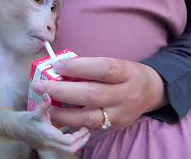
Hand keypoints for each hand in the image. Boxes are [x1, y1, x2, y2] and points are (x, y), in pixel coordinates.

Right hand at [16, 94, 89, 152]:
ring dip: (76, 143)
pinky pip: (60, 147)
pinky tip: (69, 131)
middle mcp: (49, 143)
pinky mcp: (45, 145)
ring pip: (66, 149)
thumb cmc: (23, 120)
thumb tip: (48, 94)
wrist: (11, 128)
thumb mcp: (34, 112)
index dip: (79, 136)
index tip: (84, 128)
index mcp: (48, 136)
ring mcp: (47, 146)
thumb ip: (43, 105)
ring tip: (82, 133)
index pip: (68, 142)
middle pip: (70, 149)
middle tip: (87, 132)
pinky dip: (68, 141)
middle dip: (81, 142)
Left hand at [32, 57, 165, 129]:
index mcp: (126, 73)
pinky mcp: (113, 127)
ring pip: (88, 117)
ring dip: (62, 112)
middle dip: (61, 90)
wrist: (150, 93)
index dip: (78, 67)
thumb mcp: (116, 64)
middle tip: (40, 85)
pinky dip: (70, 122)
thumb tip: (60, 68)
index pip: (102, 69)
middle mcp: (125, 95)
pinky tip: (56, 116)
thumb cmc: (126, 74)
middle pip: (92, 94)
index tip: (57, 65)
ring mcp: (119, 115)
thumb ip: (91, 67)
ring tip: (45, 105)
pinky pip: (88, 126)